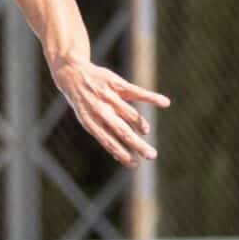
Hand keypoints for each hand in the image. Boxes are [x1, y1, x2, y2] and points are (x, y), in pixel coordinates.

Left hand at [50, 59, 170, 167]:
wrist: (72, 74)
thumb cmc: (85, 103)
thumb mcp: (88, 120)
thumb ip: (105, 134)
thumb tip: (120, 156)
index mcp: (91, 123)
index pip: (109, 142)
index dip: (122, 154)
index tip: (134, 165)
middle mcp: (100, 111)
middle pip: (122, 131)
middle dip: (138, 145)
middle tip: (152, 156)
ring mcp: (109, 97)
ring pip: (130, 114)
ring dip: (141, 125)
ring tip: (145, 132)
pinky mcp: (117, 84)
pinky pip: (138, 92)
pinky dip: (152, 98)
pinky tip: (166, 103)